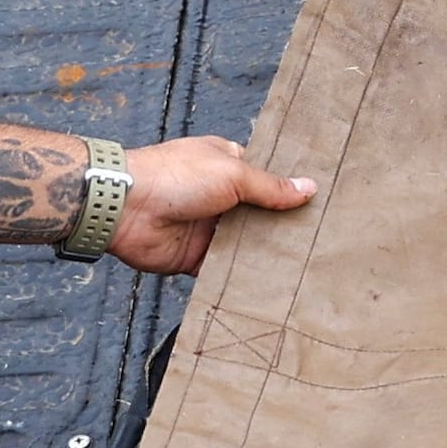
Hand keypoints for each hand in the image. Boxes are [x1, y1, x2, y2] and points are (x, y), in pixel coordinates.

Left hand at [105, 134, 317, 274]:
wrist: (126, 208)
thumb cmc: (173, 176)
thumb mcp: (232, 173)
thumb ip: (271, 187)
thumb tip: (308, 188)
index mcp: (227, 165)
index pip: (266, 178)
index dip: (289, 189)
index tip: (320, 202)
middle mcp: (219, 196)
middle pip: (260, 214)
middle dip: (282, 225)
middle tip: (319, 239)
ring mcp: (208, 228)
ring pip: (246, 243)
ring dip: (264, 252)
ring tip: (305, 264)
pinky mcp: (196, 257)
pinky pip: (224, 269)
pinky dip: (240, 275)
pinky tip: (268, 282)